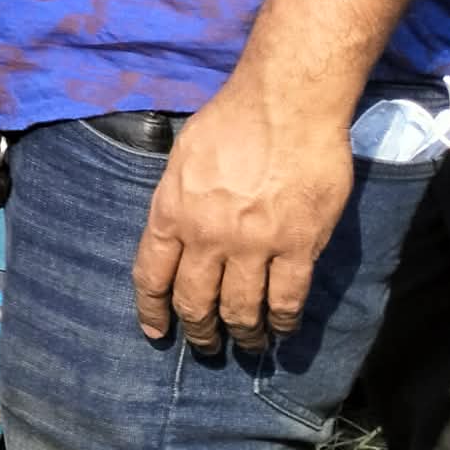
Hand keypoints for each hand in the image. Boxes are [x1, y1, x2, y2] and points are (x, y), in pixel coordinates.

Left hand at [131, 79, 355, 354]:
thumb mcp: (182, 158)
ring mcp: (253, 245)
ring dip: (243, 335)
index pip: (151, 276)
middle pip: (194, 302)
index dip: (152, 310)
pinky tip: (282, 329)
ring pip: (241, 310)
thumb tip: (176, 232)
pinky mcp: (297, 247)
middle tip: (206, 346)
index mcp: (172, 212)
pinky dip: (283, 322)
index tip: (156, 331)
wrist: (286, 104)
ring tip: (248, 344)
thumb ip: (177, 200)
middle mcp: (206, 236)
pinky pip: (287, 300)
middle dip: (199, 331)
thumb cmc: (232, 120)